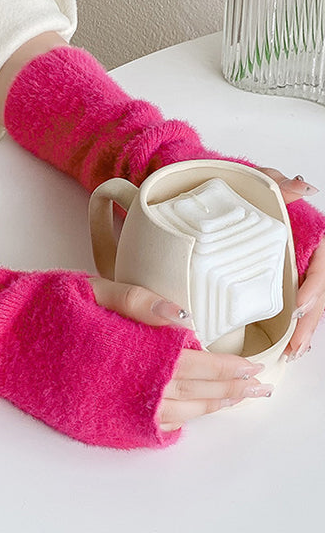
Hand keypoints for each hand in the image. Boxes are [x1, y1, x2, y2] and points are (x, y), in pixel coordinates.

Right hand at [90, 277, 270, 431]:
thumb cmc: (44, 305)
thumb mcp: (89, 289)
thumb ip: (136, 301)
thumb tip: (182, 316)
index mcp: (124, 350)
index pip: (188, 363)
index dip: (223, 367)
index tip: (250, 367)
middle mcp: (120, 386)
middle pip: (188, 394)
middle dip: (227, 392)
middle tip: (258, 390)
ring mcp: (108, 408)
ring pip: (171, 415)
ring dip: (207, 410)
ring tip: (235, 402)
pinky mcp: (95, 420)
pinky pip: (144, 428)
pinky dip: (174, 423)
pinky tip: (190, 417)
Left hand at [258, 168, 324, 359]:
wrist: (218, 192)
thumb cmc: (242, 188)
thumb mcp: (260, 180)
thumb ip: (280, 184)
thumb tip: (304, 188)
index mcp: (308, 232)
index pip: (321, 264)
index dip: (315, 286)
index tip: (300, 304)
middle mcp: (304, 254)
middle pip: (318, 291)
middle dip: (309, 321)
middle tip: (295, 345)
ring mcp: (293, 268)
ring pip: (309, 302)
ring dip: (302, 329)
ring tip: (291, 352)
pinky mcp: (278, 280)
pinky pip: (292, 304)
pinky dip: (291, 326)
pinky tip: (286, 345)